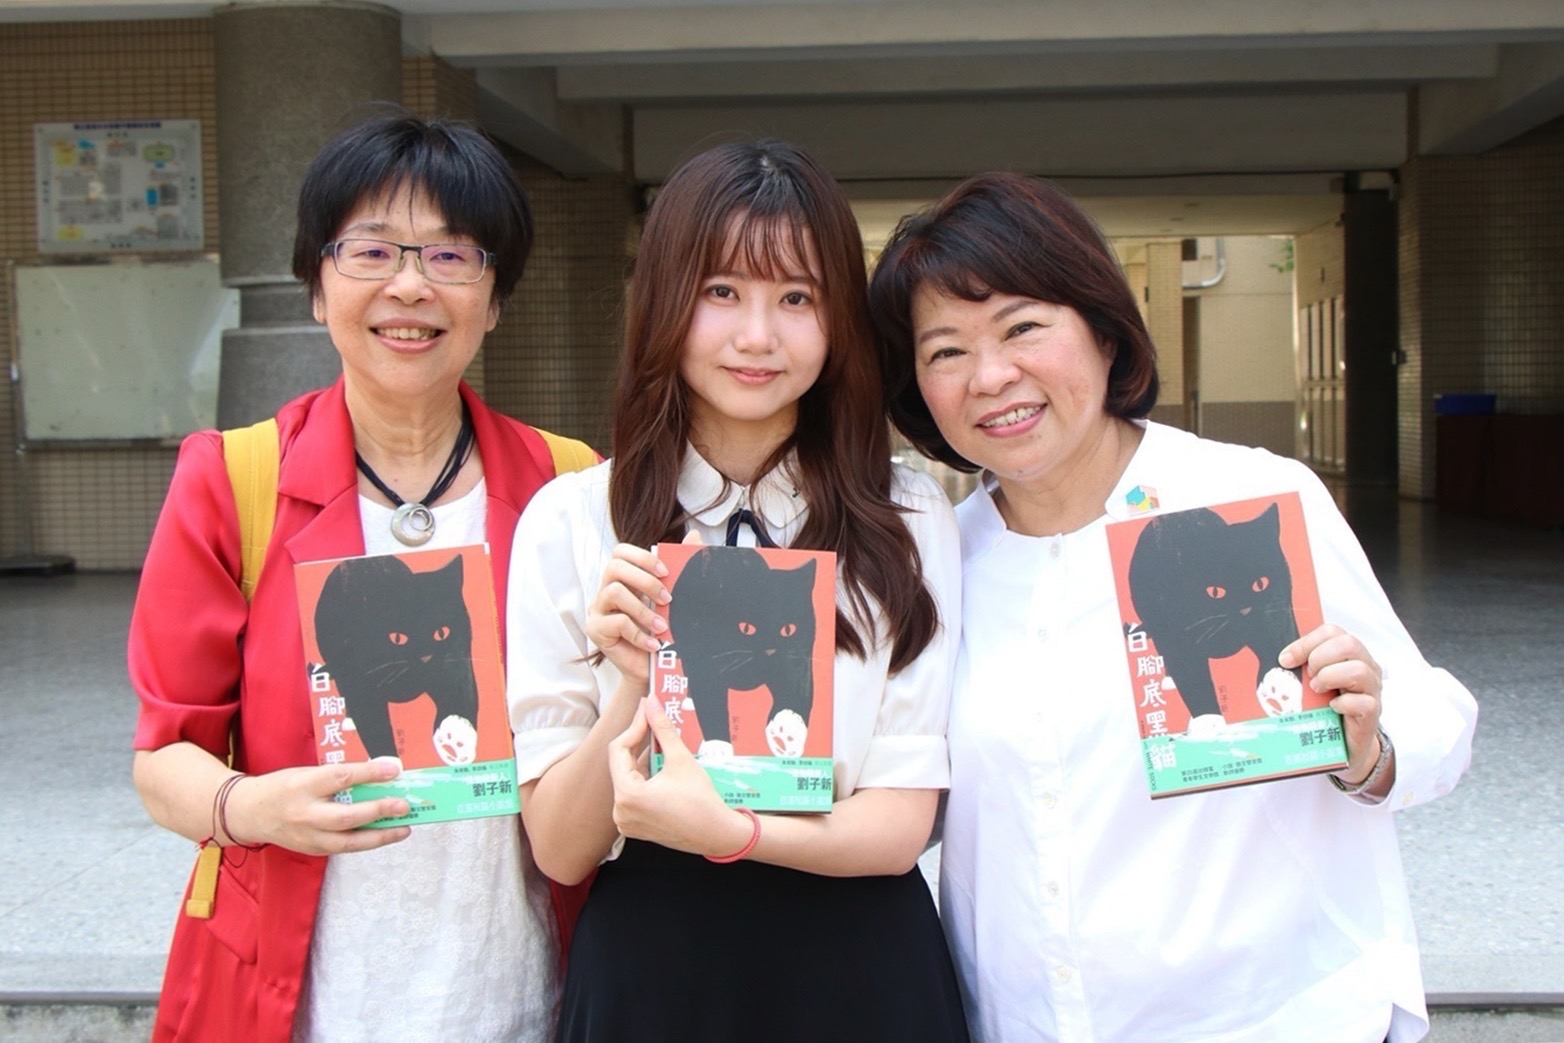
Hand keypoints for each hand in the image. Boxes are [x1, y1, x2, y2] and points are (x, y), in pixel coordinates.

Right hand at [228, 757, 411, 854]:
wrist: (249, 813)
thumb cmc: (283, 787)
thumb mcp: (306, 773)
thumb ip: (336, 776)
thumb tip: (376, 775)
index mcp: (303, 785)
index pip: (340, 778)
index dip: (369, 774)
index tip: (393, 770)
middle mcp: (305, 813)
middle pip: (347, 816)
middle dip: (379, 811)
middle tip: (403, 805)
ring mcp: (308, 836)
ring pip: (348, 841)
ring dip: (380, 836)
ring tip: (403, 828)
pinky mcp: (312, 850)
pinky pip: (344, 848)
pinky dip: (366, 842)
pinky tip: (384, 835)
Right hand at [585, 544, 671, 682]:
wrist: (653, 668)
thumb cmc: (662, 631)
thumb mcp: (672, 600)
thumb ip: (680, 568)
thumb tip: (694, 537)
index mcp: (623, 579)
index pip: (621, 553)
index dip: (643, 557)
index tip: (666, 572)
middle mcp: (606, 590)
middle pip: (614, 567)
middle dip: (645, 580)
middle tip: (668, 599)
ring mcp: (598, 610)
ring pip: (613, 592)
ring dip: (643, 609)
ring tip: (661, 625)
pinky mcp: (596, 630)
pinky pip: (615, 622)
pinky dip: (639, 633)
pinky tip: (654, 643)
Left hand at [607, 695, 754, 857]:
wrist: (717, 833)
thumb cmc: (701, 801)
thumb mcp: (680, 759)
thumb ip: (662, 728)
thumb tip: (651, 703)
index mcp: (627, 796)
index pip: (618, 750)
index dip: (634, 727)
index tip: (647, 712)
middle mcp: (620, 811)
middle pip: (622, 765)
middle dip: (638, 742)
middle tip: (652, 720)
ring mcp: (627, 821)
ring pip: (628, 778)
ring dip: (643, 759)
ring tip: (661, 741)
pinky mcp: (635, 826)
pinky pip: (634, 794)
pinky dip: (645, 778)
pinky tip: (661, 765)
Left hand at [1279, 623, 1383, 783]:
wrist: (1344, 744)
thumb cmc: (1325, 708)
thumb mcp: (1311, 683)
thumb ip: (1301, 667)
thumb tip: (1278, 660)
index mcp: (1350, 654)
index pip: (1331, 632)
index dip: (1306, 643)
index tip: (1286, 660)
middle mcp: (1366, 667)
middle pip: (1348, 644)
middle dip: (1319, 658)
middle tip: (1308, 676)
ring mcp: (1372, 689)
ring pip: (1358, 670)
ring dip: (1329, 678)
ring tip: (1316, 690)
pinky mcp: (1373, 712)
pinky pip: (1362, 702)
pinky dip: (1342, 704)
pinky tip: (1331, 708)